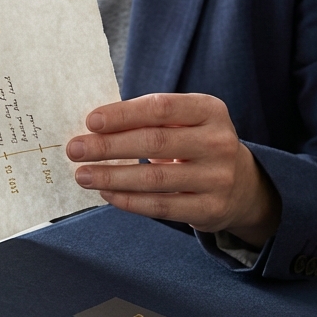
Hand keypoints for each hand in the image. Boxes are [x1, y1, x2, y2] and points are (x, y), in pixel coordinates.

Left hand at [65, 93, 280, 246]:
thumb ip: (148, 119)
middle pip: (154, 142)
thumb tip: (93, 127)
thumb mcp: (184, 122)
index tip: (91, 121)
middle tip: (75, 149)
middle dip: (108, 146)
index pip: (160, 107)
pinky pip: (161, 206)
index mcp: (209, 110)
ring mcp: (218, 178)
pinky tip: (106, 193)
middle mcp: (218, 142)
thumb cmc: (194, 143)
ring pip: (154, 178)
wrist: (241, 184)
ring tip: (83, 175)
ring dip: (112, 177)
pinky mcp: (211, 208)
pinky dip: (129, 201)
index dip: (123, 114)